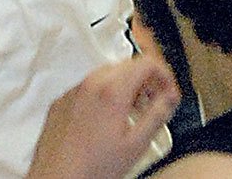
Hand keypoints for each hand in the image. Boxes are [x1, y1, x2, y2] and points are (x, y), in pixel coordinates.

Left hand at [26, 59, 178, 178]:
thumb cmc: (91, 169)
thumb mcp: (135, 145)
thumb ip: (158, 115)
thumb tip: (170, 97)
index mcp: (112, 90)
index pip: (146, 63)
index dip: (164, 75)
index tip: (168, 91)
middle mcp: (91, 84)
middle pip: (127, 65)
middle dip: (145, 81)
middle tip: (153, 102)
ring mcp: (74, 91)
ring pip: (106, 75)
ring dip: (124, 87)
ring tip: (131, 115)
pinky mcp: (61, 102)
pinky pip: (87, 87)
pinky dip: (102, 95)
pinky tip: (105, 122)